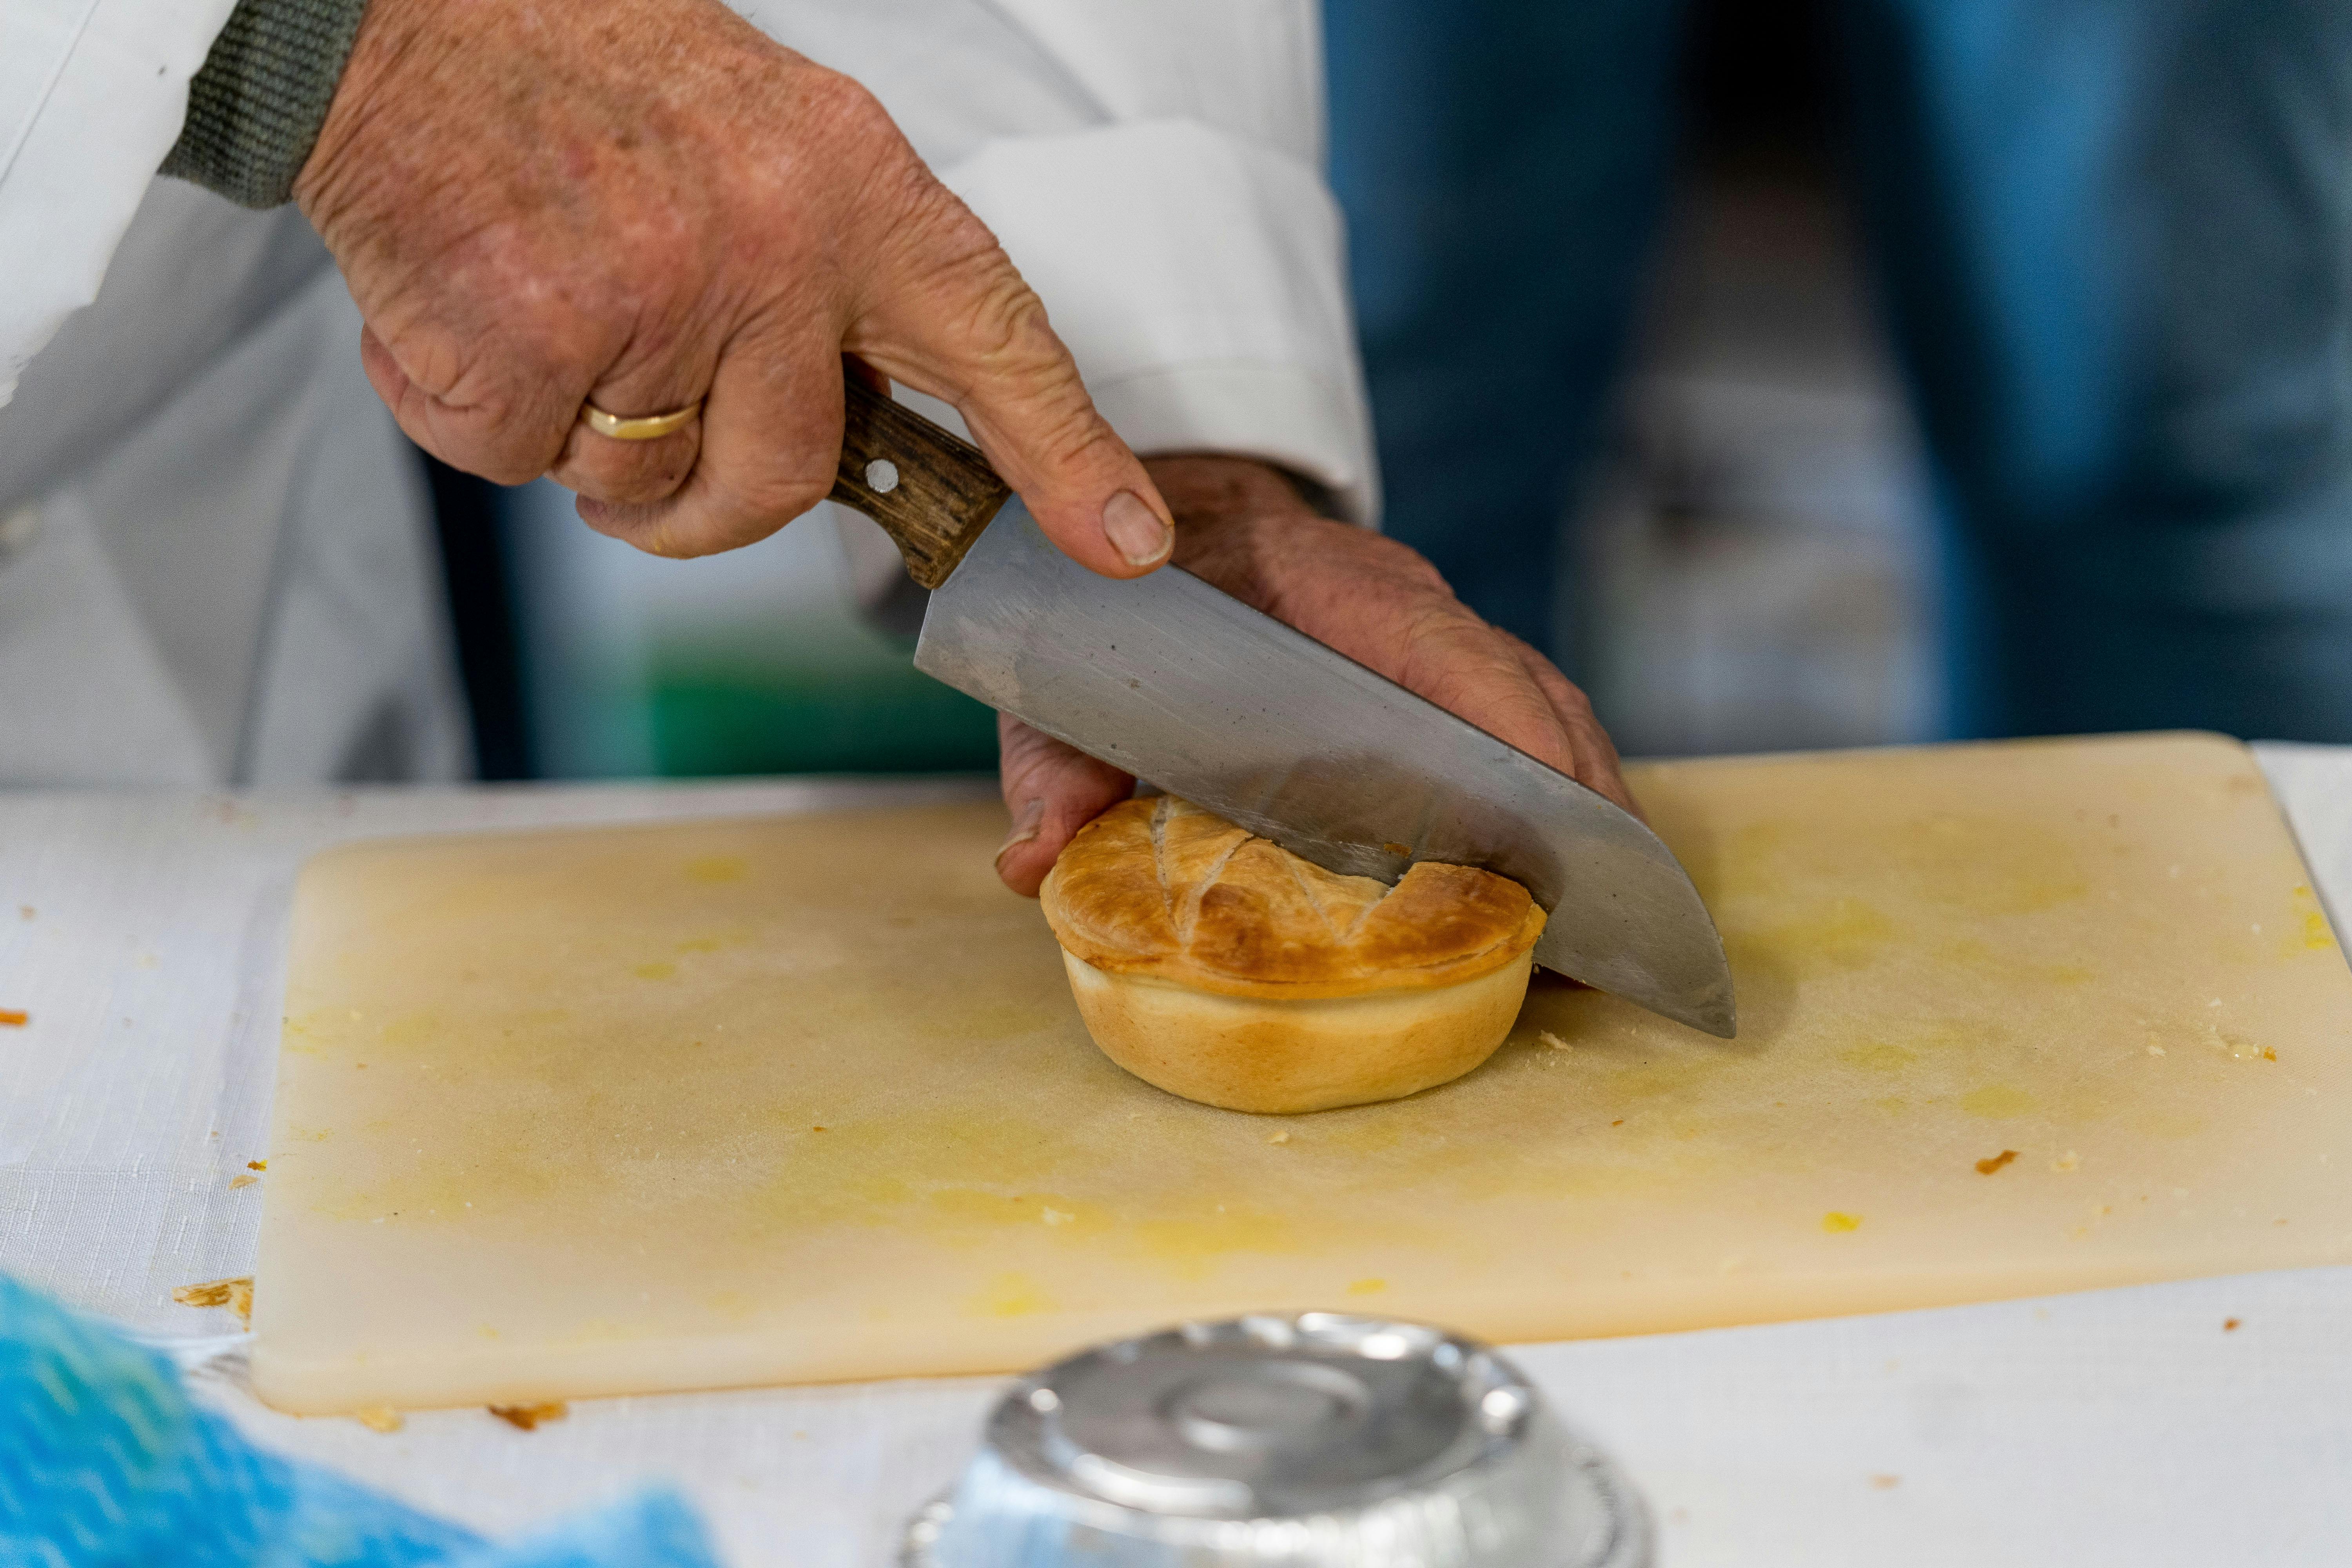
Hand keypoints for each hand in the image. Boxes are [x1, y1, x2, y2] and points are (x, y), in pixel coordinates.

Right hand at [294, 0, 1173, 573]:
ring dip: (580, 442)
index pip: (991, 333)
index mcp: (847, 182)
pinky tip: (456, 303)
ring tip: (536, 309)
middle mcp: (769, 244)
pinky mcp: (523, 346)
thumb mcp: (752, 139)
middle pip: (783, 480)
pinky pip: (513, 462)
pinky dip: (468, 411)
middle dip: (706, 501)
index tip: (1123, 541)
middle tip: (640, 430)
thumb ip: (820, 277)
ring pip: (640, 486)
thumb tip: (835, 424)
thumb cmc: (576, 74)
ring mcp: (649, 298)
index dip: (1064, 451)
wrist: (393, 12)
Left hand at [993, 456, 1636, 893]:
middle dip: (1583, 803)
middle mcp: (1409, 613)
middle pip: (1532, 699)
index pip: (1451, 656)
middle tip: (1615, 920)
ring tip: (1614, 930)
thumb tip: (1032, 864)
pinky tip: (1572, 885)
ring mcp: (1437, 641)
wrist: (1157, 513)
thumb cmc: (1128, 601)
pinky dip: (1561, 800)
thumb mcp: (1073, 674)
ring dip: (1588, 813)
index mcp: (1335, 596)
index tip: (1558, 818)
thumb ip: (1053, 759)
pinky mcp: (1441, 676)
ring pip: (1546, 716)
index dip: (1513, 734)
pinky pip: (1526, 729)